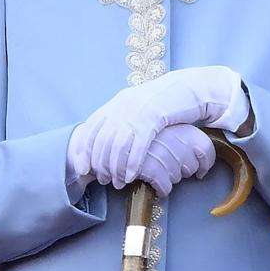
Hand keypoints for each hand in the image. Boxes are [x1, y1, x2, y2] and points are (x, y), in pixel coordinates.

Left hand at [72, 66, 246, 187]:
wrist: (187, 88)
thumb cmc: (163, 101)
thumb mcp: (137, 106)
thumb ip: (121, 119)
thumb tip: (106, 142)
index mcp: (116, 103)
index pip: (90, 129)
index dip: (83, 151)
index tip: (82, 169)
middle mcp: (122, 106)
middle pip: (102, 140)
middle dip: (100, 164)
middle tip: (103, 180)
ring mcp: (137, 112)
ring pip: (118, 145)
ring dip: (115, 168)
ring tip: (118, 182)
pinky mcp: (153, 119)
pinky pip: (138, 145)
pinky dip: (132, 163)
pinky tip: (131, 176)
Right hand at [138, 124, 215, 196]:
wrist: (114, 137)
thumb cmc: (142, 137)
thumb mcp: (164, 131)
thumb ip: (182, 141)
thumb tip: (201, 166)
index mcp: (181, 127)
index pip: (206, 147)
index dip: (205, 163)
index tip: (200, 171)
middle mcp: (175, 138)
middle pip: (192, 165)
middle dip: (184, 172)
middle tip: (172, 171)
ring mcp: (162, 152)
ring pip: (178, 176)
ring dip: (171, 179)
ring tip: (161, 175)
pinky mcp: (150, 167)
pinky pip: (165, 186)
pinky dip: (163, 189)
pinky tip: (158, 187)